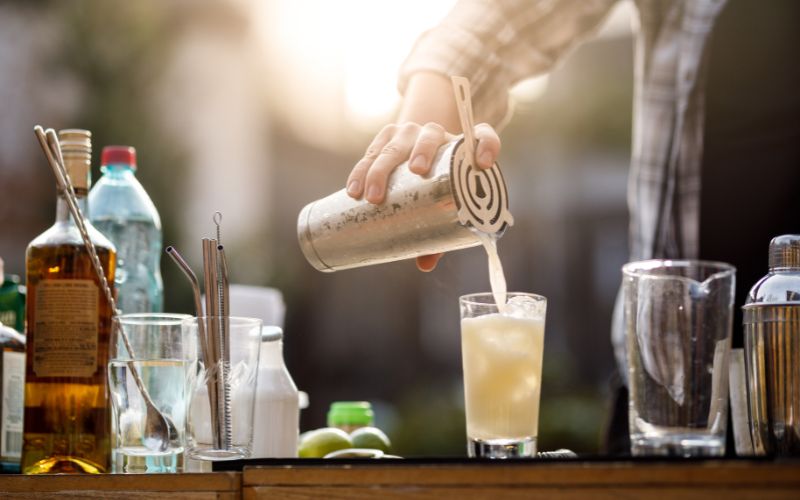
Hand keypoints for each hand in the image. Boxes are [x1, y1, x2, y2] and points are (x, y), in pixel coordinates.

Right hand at [345, 121, 500, 270]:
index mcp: (464, 146)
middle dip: (417, 157)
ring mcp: (411, 131)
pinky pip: (373, 149)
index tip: (484, 165)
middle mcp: (439, 133)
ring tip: (367, 196)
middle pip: (430, 138)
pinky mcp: (388, 135)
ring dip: (378, 168)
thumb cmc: (440, 184)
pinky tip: (353, 188)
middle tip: (412, 185)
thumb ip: (442, 232)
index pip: (484, 138)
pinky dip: (361, 168)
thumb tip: (425, 265)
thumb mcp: (446, 205)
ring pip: (395, 143)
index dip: (488, 147)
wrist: (420, 154)